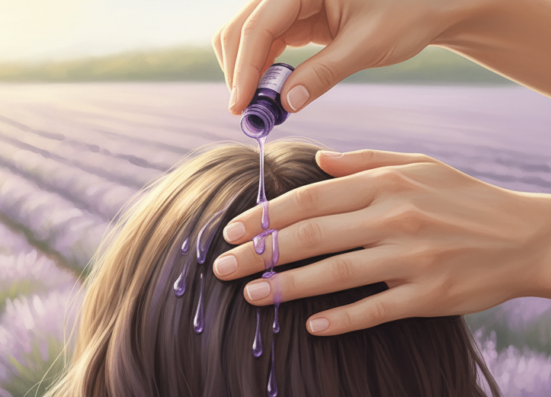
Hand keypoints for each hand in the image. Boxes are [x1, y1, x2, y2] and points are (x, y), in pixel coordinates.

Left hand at [210, 149, 550, 335]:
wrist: (526, 237)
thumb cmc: (463, 199)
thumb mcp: (418, 166)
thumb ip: (363, 162)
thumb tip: (315, 159)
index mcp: (386, 185)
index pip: (311, 199)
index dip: (266, 216)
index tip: (232, 230)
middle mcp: (395, 218)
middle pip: (311, 236)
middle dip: (260, 253)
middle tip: (222, 268)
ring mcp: (412, 258)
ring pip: (335, 274)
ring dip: (287, 286)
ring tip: (252, 296)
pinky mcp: (428, 295)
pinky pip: (375, 310)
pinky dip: (341, 319)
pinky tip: (311, 326)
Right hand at [213, 0, 480, 114]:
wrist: (430, 5)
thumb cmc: (409, 13)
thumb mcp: (366, 45)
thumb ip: (323, 73)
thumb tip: (285, 104)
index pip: (258, 25)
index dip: (245, 68)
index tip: (240, 106)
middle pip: (241, 29)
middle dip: (240, 71)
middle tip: (247, 112)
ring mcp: (290, 2)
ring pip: (246, 37)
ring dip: (247, 72)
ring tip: (260, 106)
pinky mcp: (295, 17)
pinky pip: (264, 44)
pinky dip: (261, 70)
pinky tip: (271, 93)